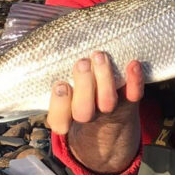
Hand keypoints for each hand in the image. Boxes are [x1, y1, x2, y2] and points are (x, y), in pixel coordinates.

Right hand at [47, 51, 143, 173]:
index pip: (59, 119)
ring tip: (99, 55)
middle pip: (84, 109)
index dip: (60, 103)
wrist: (110, 124)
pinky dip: (135, 80)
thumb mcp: (61, 97)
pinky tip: (133, 64)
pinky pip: (133, 95)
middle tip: (82, 63)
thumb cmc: (76, 98)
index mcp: (66, 118)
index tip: (61, 84)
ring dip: (104, 78)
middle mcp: (87, 117)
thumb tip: (40, 49)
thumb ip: (54, 82)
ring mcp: (108, 111)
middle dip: (83, 85)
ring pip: (107, 101)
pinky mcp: (129, 103)